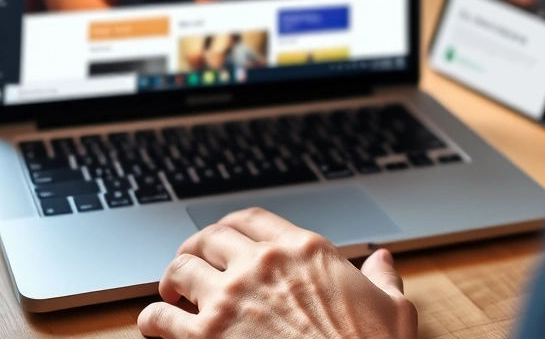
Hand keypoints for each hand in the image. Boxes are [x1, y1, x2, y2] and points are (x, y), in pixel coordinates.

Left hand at [139, 207, 417, 338]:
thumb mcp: (392, 310)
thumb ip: (382, 279)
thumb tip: (383, 260)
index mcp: (304, 251)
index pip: (251, 218)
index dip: (229, 226)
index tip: (222, 238)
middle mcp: (262, 265)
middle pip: (209, 237)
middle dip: (195, 248)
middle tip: (191, 263)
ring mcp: (230, 300)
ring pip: (180, 268)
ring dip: (172, 280)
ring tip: (172, 293)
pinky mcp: (207, 337)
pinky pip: (160, 318)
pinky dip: (152, 319)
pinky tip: (156, 325)